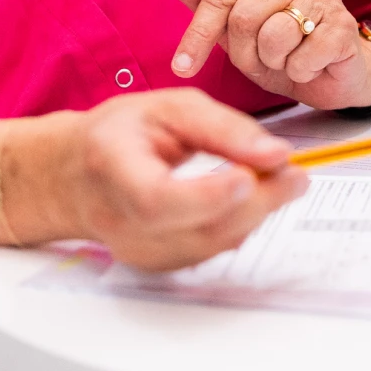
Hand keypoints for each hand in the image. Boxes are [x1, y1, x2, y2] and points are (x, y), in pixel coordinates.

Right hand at [59, 88, 305, 272]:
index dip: (206, 197)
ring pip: (208, 246)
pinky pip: (207, 252)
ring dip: (255, 216)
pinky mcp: (154, 264)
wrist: (76, 175)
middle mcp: (118, 219)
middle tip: (294, 176)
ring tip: (282, 182)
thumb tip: (276, 155)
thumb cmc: (121, 134)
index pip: (155, 199)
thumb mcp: (169, 106)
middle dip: (254, 204)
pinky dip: (238, 226)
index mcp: (112, 165)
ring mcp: (134, 250)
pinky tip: (252, 200)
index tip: (249, 178)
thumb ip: (224, 128)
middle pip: (192, 229)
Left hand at [167, 0, 370, 110]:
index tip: (182, 67)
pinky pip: (302, 58)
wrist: (336, 73)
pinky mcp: (343, 26)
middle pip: (243, 18)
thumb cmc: (286, 48)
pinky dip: (300, 71)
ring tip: (288, 59)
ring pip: (273, 37)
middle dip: (245, 53)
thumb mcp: (239, 30)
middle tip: (263, 60)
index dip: (198, 35)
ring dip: (274, 62)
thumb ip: (209, 2)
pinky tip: (311, 65)